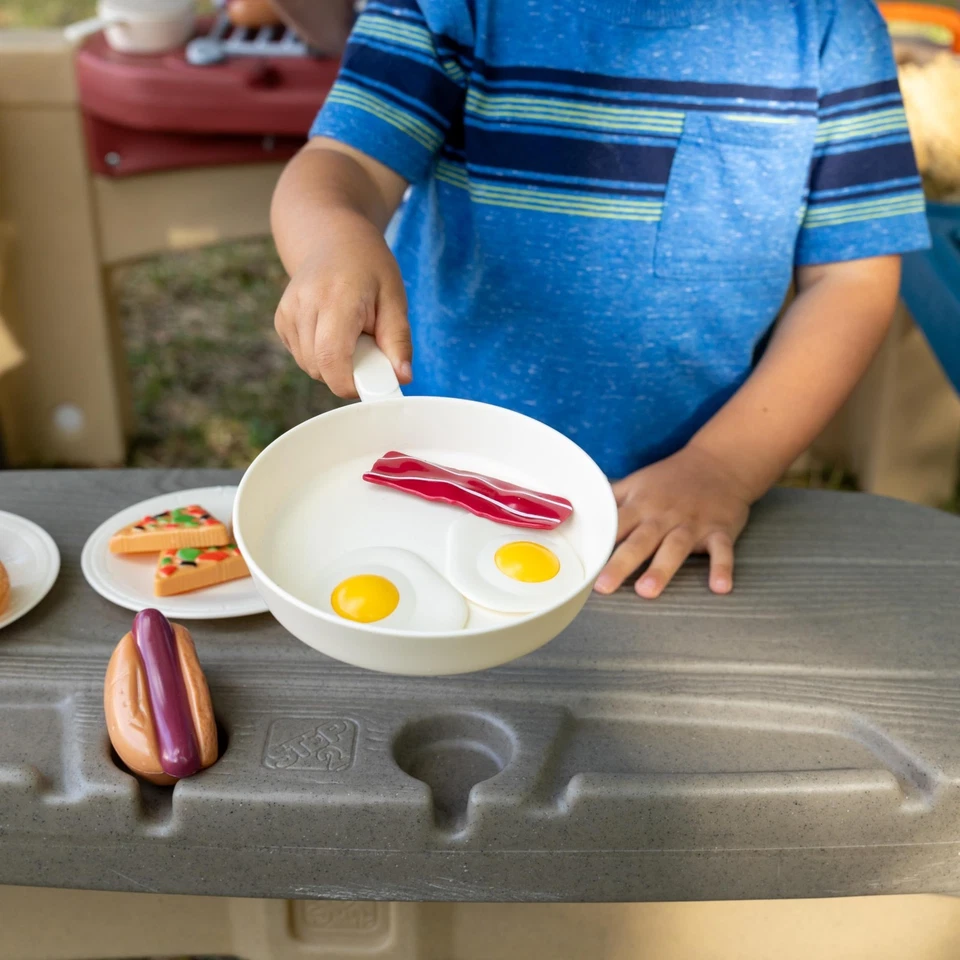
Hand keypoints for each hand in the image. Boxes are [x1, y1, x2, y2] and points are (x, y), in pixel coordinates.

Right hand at [274, 210, 410, 397]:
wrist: (333, 238)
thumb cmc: (369, 267)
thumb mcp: (395, 298)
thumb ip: (398, 340)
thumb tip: (402, 377)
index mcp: (335, 298)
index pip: (331, 359)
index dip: (350, 383)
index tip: (372, 382)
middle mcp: (304, 305)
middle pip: (320, 368)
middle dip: (347, 373)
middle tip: (367, 347)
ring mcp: (287, 313)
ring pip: (310, 367)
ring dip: (334, 365)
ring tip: (351, 334)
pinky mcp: (281, 321)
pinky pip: (302, 357)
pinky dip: (321, 356)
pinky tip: (333, 331)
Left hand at [594, 444, 752, 598]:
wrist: (718, 462)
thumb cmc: (670, 478)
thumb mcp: (637, 482)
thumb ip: (611, 501)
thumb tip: (577, 512)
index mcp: (640, 505)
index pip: (615, 525)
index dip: (598, 544)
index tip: (582, 565)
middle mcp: (663, 515)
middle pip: (640, 540)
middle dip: (621, 563)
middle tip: (604, 587)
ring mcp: (692, 523)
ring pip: (675, 547)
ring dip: (662, 568)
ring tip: (647, 591)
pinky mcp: (720, 530)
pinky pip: (722, 550)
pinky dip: (722, 567)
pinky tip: (720, 587)